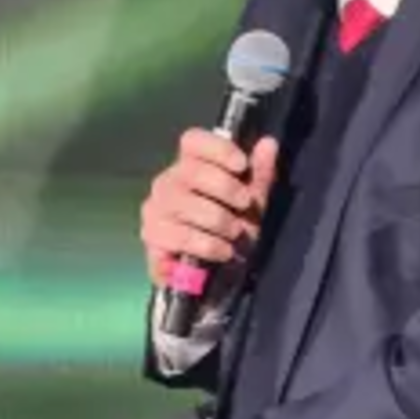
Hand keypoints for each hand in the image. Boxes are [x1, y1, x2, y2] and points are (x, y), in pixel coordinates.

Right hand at [140, 130, 278, 288]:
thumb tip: (269, 143)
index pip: (192, 141)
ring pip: (186, 205)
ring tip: (234, 235)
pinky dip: (208, 244)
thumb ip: (260, 174)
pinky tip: (222, 251)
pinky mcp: (151, 237)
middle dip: (225, 188)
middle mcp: (166, 182)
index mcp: (189, 166)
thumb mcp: (252, 203)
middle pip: (191, 171)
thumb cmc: (231, 231)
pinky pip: (180, 236)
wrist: (212, 277)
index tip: (241, 165)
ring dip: (219, 221)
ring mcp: (154, 209)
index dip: (217, 149)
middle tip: (245, 205)